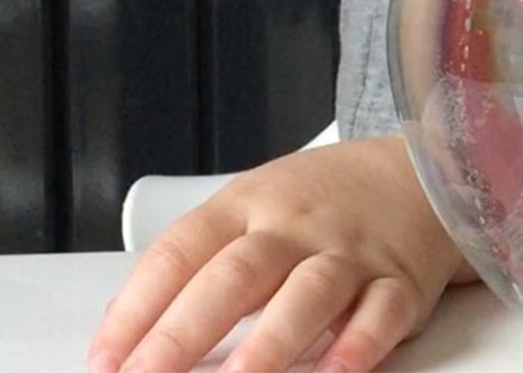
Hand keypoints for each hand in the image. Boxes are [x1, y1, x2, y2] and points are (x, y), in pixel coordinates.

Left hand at [87, 137, 473, 372]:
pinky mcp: (400, 281)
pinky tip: (336, 371)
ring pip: (308, 293)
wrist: (417, 170)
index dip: (137, 308)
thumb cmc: (320, 201)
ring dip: (271, 342)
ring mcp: (350, 253)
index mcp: (246, 205)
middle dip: (186, 332)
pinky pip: (381, 313)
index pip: (179, 253)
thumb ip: (195, 261)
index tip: (106, 360)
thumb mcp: (251, 206)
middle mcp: (295, 227)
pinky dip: (359, 344)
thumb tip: (122, 324)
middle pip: (236, 275)